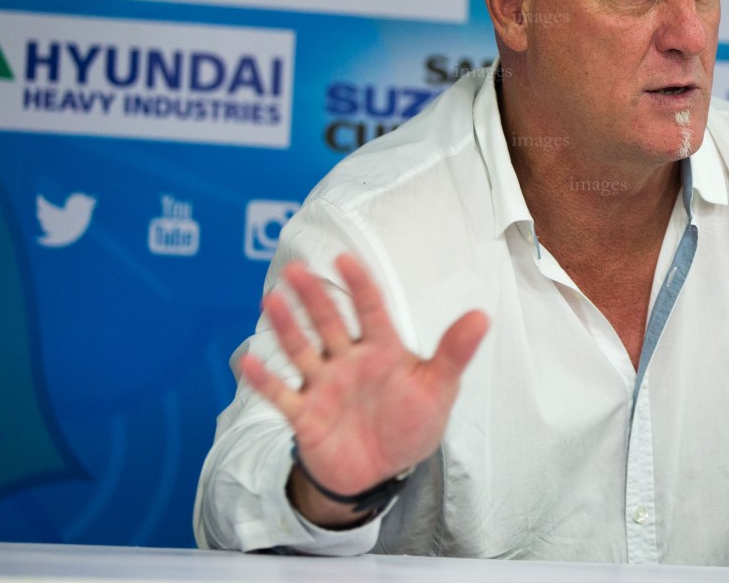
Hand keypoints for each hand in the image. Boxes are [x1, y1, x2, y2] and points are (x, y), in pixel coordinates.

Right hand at [240, 253, 488, 525]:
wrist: (383, 471)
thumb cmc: (412, 424)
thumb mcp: (439, 390)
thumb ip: (453, 354)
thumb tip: (482, 316)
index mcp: (383, 350)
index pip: (371, 309)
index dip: (358, 285)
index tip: (344, 257)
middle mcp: (349, 362)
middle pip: (329, 322)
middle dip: (313, 296)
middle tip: (295, 267)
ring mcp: (324, 387)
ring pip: (301, 350)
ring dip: (285, 327)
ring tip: (270, 300)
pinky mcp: (305, 415)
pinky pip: (281, 394)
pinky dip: (264, 379)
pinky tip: (246, 360)